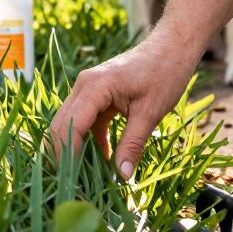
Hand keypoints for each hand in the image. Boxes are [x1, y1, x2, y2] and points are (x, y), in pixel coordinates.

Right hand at [48, 29, 195, 178]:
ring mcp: (86, 89)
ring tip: (86, 177)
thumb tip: (121, 175)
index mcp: (94, 88)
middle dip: (64, 155)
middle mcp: (83, 86)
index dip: (68, 156)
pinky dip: (87, 140)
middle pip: (61, 126)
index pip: (70, 127)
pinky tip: (101, 160)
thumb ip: (132, 145)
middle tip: (75, 184)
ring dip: (74, 148)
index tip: (75, 181)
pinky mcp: (94, 94)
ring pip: (68, 124)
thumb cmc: (164, 74)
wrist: (171, 48)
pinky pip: (83, 121)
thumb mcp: (150, 113)